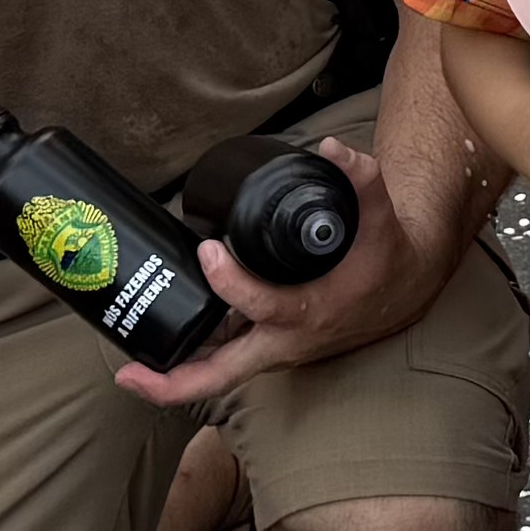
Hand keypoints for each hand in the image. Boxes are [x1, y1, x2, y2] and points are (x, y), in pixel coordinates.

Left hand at [117, 140, 439, 403]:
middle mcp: (286, 342)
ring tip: (127, 361)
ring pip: (217, 370)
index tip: (209, 248)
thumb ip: (360, 177)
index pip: (259, 306)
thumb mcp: (379, 214)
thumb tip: (330, 148)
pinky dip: (193, 352)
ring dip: (174, 369)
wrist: (403, 290)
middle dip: (172, 382)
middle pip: (221, 376)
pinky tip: (163, 336)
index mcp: (310, 314)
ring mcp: (274, 348)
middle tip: (126, 373)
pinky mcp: (268, 344)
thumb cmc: (386, 256)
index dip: (228, 282)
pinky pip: (224, 356)